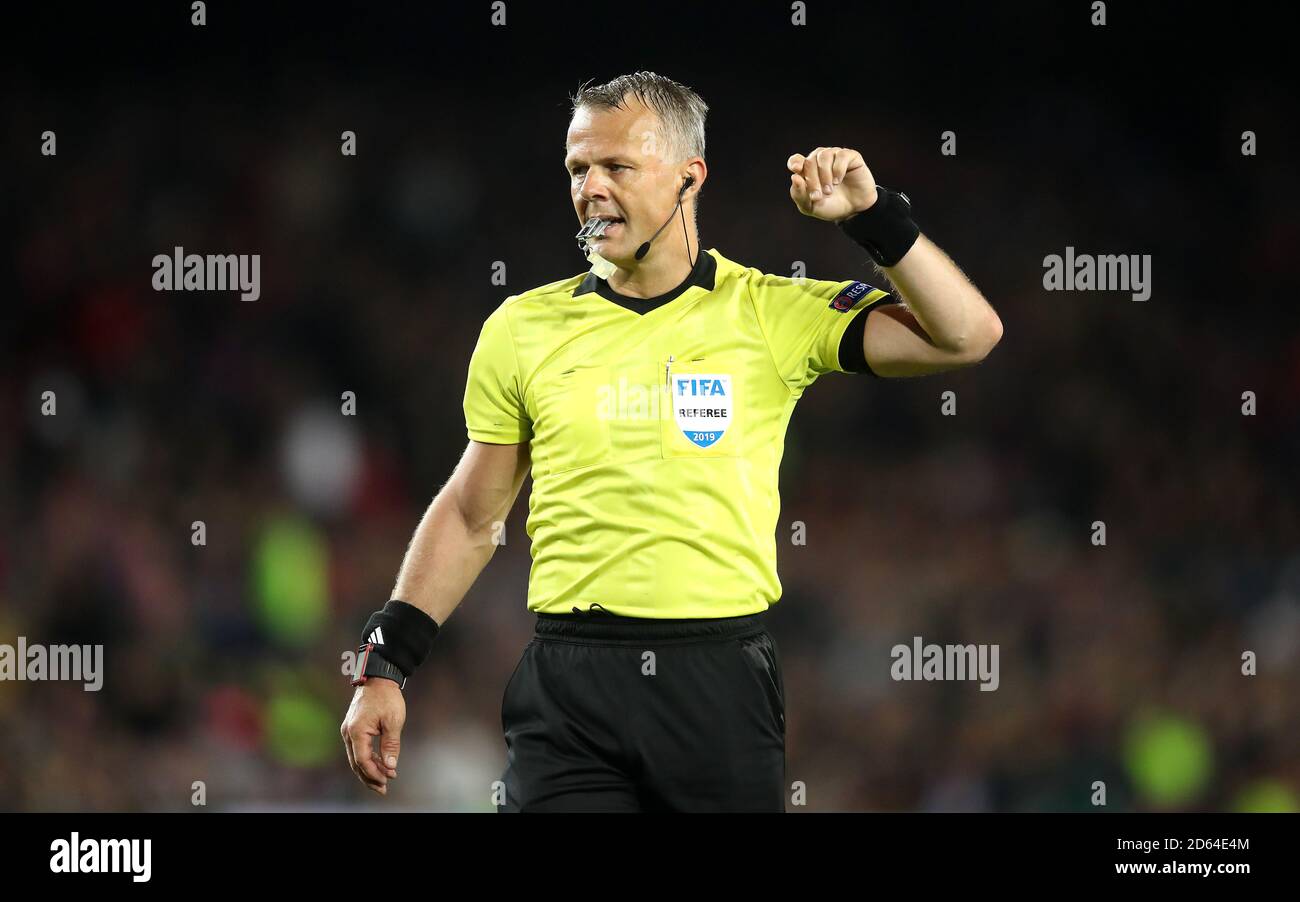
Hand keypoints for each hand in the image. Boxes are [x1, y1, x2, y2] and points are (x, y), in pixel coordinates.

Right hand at [341, 680, 404, 795]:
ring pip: (355, 758)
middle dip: (370, 777)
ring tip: (382, 781)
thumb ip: (391, 745)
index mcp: (356, 731)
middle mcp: (348, 733)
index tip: (388, 779)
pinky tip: (379, 764)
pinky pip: (357, 749)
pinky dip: (367, 758)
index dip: (375, 773)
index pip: (362, 760)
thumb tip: (390, 766)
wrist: (378, 678)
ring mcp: (348, 731)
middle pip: (356, 763)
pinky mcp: (352, 729)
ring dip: (368, 770)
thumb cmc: (387, 698)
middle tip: (383, 789)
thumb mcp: (393, 721)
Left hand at [787, 146, 877, 222]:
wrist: (854, 209)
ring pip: (824, 156)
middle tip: (818, 196)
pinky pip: (841, 156)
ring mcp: (835, 156)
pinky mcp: (851, 156)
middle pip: (810, 161)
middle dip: (812, 180)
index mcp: (808, 170)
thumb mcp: (810, 206)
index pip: (796, 160)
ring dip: (825, 175)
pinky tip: (838, 180)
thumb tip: (794, 177)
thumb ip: (799, 194)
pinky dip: (838, 169)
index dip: (795, 162)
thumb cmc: (831, 206)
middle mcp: (820, 160)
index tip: (796, 169)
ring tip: (829, 190)